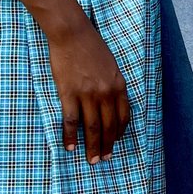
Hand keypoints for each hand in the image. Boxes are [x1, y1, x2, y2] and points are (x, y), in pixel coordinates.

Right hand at [46, 17, 131, 162]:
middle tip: (104, 160)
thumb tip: (111, 103)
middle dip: (106, 146)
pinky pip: (71, 120)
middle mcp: (106, 93)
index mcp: (119, 86)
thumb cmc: (91, 46)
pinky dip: (70, 136)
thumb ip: (113, 85)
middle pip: (108, 126)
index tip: (115, 143)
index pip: (123, 116)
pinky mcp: (69, 93)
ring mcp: (88, 94)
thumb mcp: (111, 65)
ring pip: (91, 128)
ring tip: (91, 160)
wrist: (72, 33)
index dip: (119, 133)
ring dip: (92, 146)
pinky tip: (70, 147)